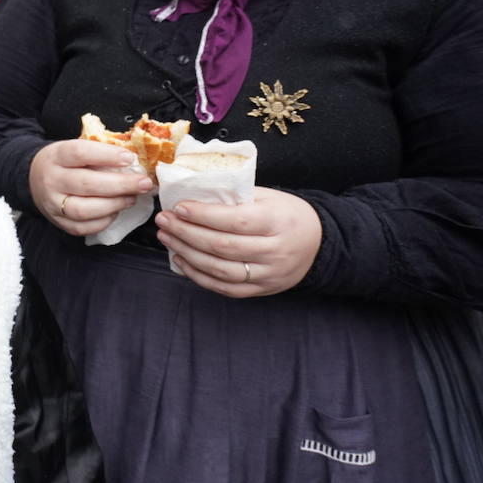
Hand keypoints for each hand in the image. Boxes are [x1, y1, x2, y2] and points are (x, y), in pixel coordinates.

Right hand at [29, 139, 154, 236]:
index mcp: (56, 156)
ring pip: (84, 209)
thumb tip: (133, 162)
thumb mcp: (74, 148)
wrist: (34, 178)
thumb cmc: (64, 162)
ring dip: (113, 205)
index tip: (130, 158)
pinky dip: (103, 221)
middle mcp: (51, 180)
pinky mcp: (58, 222)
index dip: (106, 156)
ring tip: (131, 198)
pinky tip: (115, 211)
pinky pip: (82, 227)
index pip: (80, 153)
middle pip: (85, 184)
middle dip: (120, 184)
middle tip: (143, 183)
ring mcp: (52, 204)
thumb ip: (99, 153)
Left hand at [153, 188, 321, 297]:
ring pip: (220, 270)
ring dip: (187, 254)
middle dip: (186, 233)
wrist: (318, 243)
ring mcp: (269, 274)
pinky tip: (181, 260)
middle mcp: (275, 251)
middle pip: (223, 246)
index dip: (203, 215)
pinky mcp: (262, 290)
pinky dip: (199, 276)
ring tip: (167, 238)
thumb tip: (193, 192)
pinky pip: (225, 288)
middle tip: (164, 221)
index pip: (235, 221)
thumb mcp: (268, 197)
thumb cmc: (286, 213)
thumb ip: (235, 196)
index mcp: (278, 221)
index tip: (178, 207)